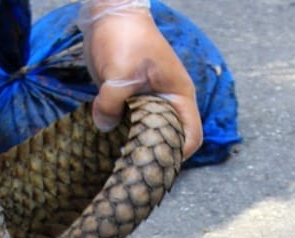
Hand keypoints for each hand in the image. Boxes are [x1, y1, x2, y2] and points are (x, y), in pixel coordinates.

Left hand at [79, 0, 202, 159]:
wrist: (109, 15)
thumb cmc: (125, 38)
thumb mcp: (120, 72)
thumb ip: (112, 103)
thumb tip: (104, 127)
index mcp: (179, 95)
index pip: (191, 136)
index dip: (177, 154)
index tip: (155, 162)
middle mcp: (168, 102)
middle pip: (169, 139)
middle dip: (153, 154)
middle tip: (132, 166)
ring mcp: (150, 101)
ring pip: (148, 133)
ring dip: (134, 144)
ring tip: (118, 156)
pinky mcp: (131, 99)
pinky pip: (130, 124)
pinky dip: (121, 133)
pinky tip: (107, 139)